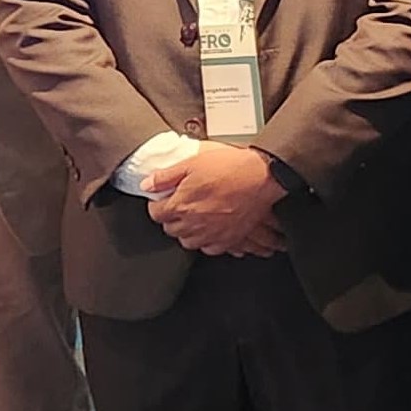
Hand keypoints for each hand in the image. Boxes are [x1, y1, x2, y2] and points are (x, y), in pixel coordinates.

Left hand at [145, 143, 288, 256]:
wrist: (262, 176)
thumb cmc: (231, 167)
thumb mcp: (193, 162)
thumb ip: (166, 176)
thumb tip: (147, 184)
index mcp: (181, 205)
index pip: (155, 213)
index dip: (157, 204)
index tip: (163, 199)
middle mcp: (194, 223)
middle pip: (170, 229)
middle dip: (171, 217)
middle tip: (180, 204)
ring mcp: (211, 234)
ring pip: (188, 241)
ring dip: (187, 231)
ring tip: (194, 217)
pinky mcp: (229, 239)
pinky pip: (209, 248)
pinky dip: (206, 240)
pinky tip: (210, 228)